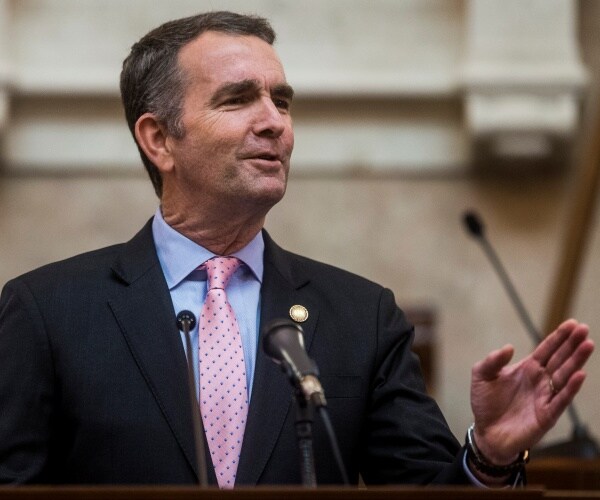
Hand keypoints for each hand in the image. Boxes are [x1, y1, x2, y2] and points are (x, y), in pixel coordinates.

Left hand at [470, 319, 593, 464]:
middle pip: (560, 359)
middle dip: (572, 344)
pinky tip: (580, 375)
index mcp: (527, 369)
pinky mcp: (547, 415)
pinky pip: (561, 400)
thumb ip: (492, 360)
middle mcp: (540, 380)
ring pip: (565, 376)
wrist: (487, 433)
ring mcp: (545, 397)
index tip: (572, 323)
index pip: (547, 349)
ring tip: (587, 345)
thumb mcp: (481, 376)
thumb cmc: (485, 403)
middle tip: (585, 329)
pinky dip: (571, 388)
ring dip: (576, 361)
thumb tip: (509, 347)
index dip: (559, 337)